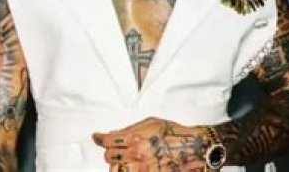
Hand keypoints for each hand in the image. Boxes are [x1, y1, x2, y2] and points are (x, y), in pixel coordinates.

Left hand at [92, 117, 208, 170]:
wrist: (191, 147)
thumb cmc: (173, 133)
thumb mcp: (150, 123)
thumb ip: (130, 129)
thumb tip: (113, 134)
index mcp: (135, 138)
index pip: (107, 141)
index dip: (99, 138)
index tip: (97, 137)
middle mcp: (136, 155)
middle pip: (109, 157)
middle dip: (110, 152)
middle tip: (114, 149)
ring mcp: (142, 168)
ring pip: (117, 170)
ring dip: (117, 165)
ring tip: (122, 160)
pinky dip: (127, 170)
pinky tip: (131, 166)